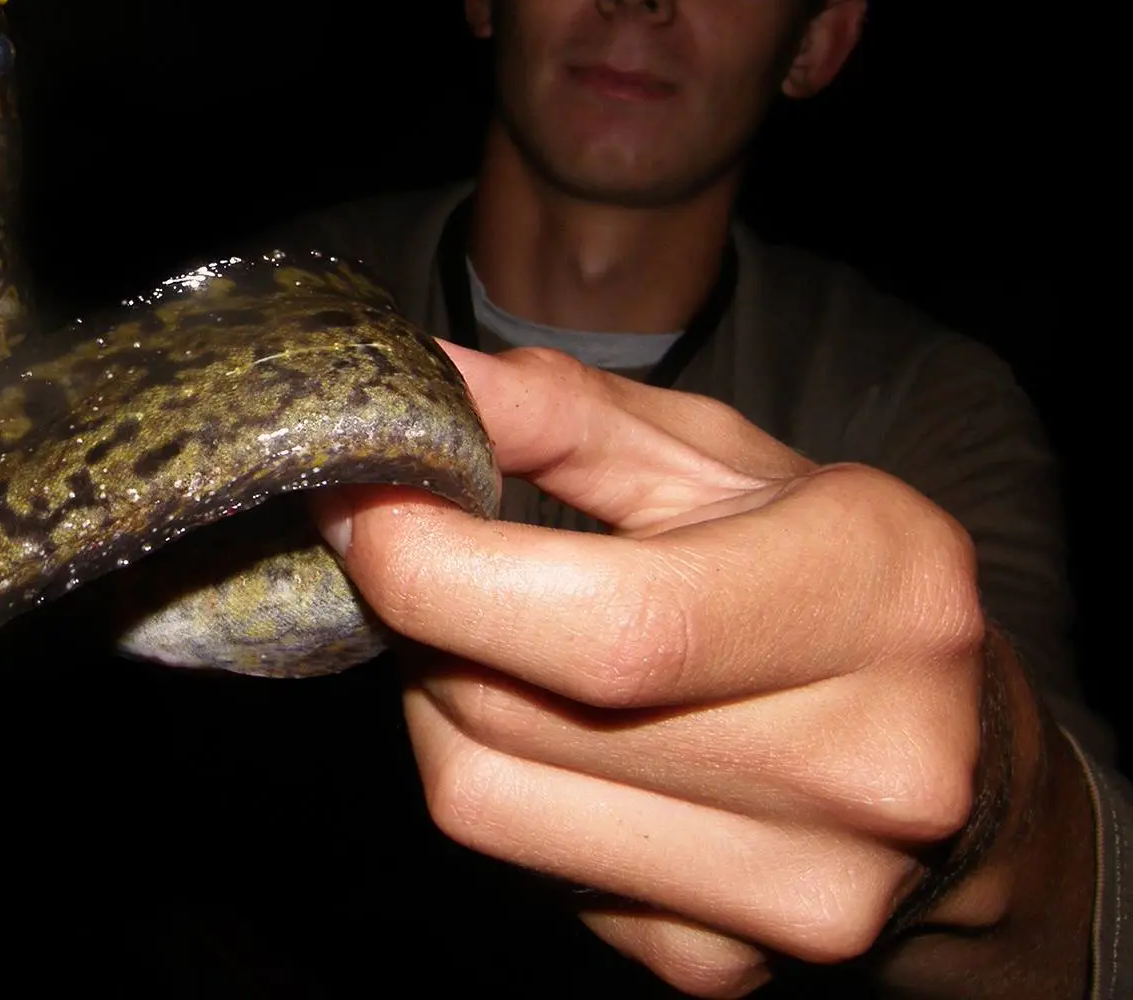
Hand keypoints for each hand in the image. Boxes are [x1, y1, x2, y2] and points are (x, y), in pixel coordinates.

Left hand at [312, 346, 1089, 997]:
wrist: (963, 765)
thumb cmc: (827, 575)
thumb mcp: (724, 460)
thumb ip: (568, 416)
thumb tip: (421, 383)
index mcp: (877, 594)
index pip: (604, 623)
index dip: (435, 565)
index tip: (361, 499)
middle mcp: (862, 765)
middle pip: (512, 714)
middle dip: (417, 619)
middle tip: (412, 554)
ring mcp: (799, 890)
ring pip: (482, 801)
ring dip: (438, 700)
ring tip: (486, 635)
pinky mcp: (726, 965)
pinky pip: (518, 867)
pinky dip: (502, 783)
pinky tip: (558, 732)